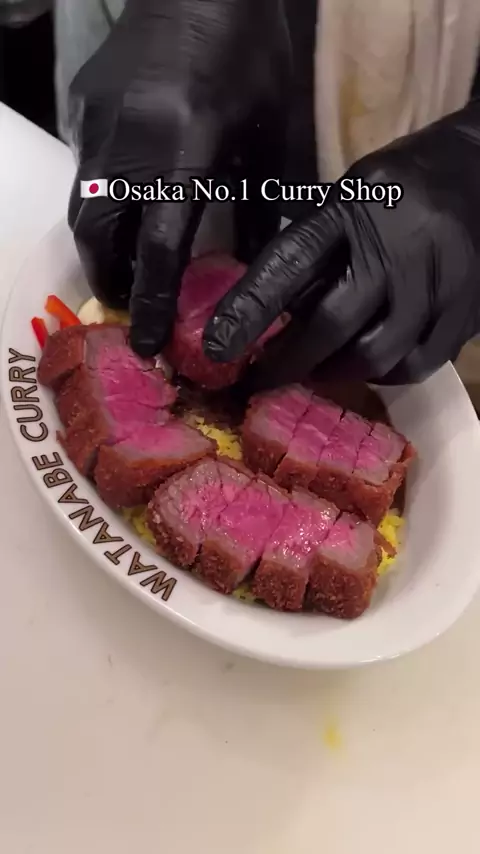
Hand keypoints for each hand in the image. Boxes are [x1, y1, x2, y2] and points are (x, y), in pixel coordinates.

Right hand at [68, 0, 289, 356]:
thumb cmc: (252, 57)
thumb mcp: (270, 135)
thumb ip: (260, 207)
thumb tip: (255, 267)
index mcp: (183, 154)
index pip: (157, 250)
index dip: (150, 303)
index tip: (146, 343)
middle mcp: (126, 146)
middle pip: (99, 238)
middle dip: (111, 281)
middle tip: (131, 304)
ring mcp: (95, 124)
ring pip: (81, 208)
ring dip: (101, 248)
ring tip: (126, 266)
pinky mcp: (81, 106)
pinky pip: (84, 170)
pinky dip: (101, 201)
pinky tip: (126, 202)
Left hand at [204, 99, 479, 385]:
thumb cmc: (402, 185)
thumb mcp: (348, 198)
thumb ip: (315, 251)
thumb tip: (269, 316)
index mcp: (357, 206)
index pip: (293, 261)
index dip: (251, 308)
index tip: (217, 347)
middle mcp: (401, 245)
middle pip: (336, 323)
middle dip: (290, 362)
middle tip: (261, 381)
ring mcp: (441, 281)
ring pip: (380, 356)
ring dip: (336, 373)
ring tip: (314, 370)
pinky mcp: (469, 309)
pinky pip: (420, 364)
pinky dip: (385, 373)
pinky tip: (367, 364)